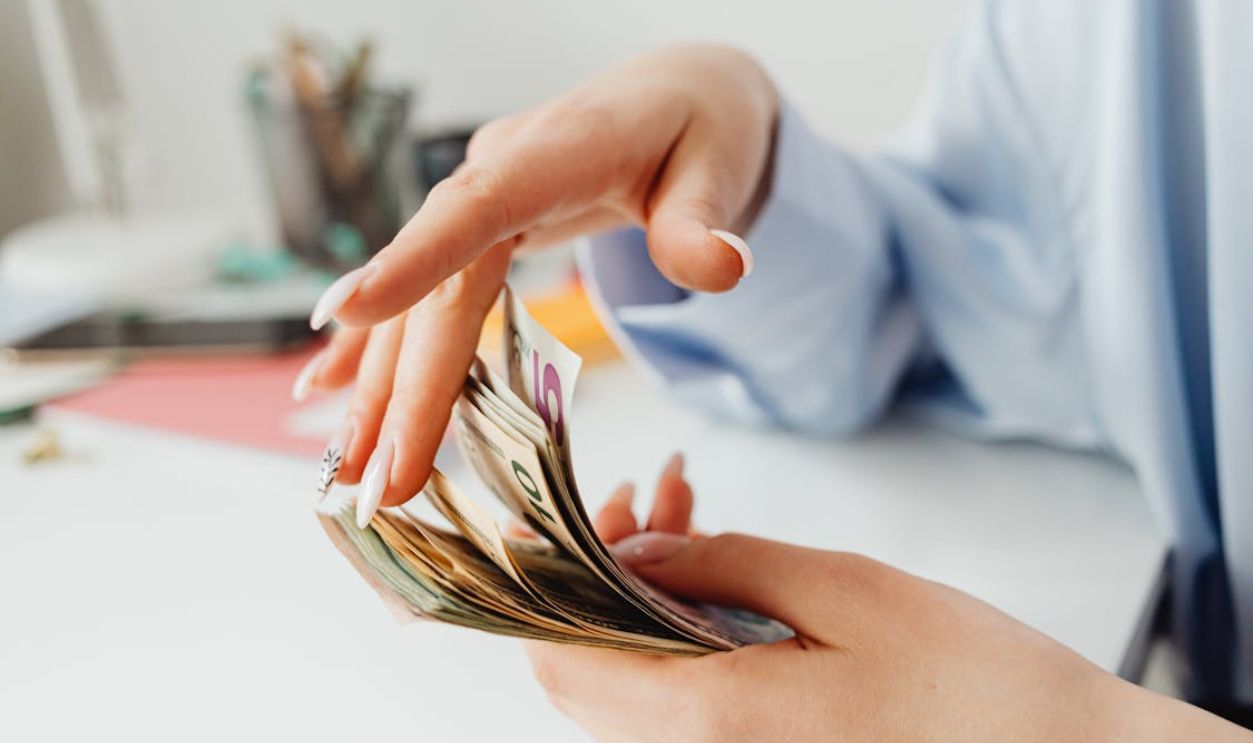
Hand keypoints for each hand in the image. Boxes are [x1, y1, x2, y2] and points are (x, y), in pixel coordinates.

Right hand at [291, 45, 778, 525]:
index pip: (475, 210)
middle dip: (404, 388)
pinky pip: (424, 291)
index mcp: (554, 152)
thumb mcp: (718, 167)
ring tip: (347, 466)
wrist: (678, 94)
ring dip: (381, 385)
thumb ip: (703, 221)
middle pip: (438, 289)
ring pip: (420, 301)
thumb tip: (722, 268)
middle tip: (377, 481)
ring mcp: (482, 199)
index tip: (346, 316)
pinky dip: (379, 343)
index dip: (411, 262)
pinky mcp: (481, 224)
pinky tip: (330, 387)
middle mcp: (499, 173)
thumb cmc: (700, 127)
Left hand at [525, 464, 1250, 741]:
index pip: (564, 662)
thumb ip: (722, 565)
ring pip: (637, 671)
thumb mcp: (843, 590)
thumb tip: (630, 546)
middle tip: (647, 491)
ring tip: (683, 502)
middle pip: (592, 666)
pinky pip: (684, 685)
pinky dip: (679, 618)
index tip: (561, 510)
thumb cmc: (971, 680)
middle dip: (598, 566)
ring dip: (642, 584)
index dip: (544, 584)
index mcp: (713, 715)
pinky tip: (713, 558)